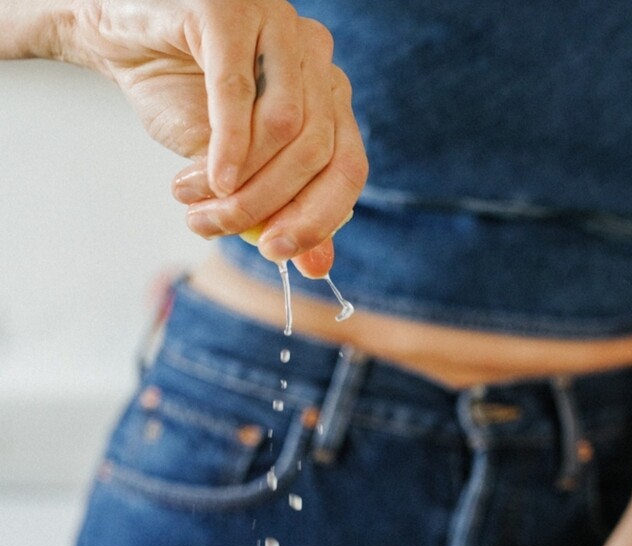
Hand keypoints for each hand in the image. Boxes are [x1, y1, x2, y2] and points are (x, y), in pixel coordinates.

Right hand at [68, 0, 367, 272]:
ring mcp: (276, 25)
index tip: (276, 252)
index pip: (347, 167)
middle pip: (315, 152)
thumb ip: (278, 211)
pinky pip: (237, 92)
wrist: (118, 39)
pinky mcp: (229, 10)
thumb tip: (317, 267)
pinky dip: (226, 147)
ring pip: (282, 128)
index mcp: (326, 96)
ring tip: (192, 202)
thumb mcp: (235, 169)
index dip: (318, 219)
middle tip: (216, 227)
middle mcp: (313, 56)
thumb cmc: (181, 98)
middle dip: (264, 206)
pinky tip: (208, 179)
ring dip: (235, 182)